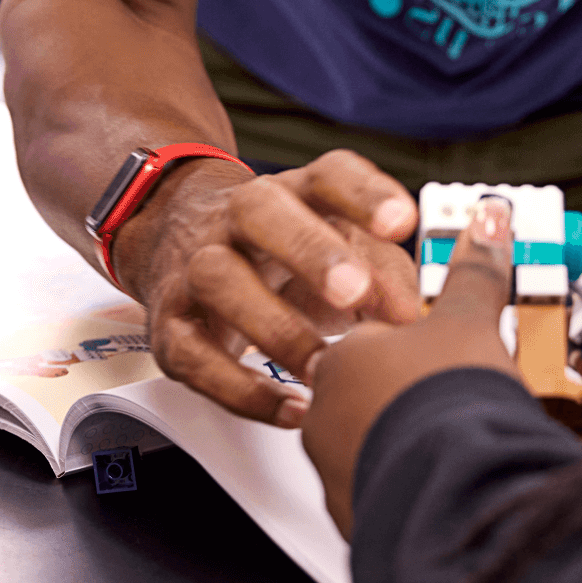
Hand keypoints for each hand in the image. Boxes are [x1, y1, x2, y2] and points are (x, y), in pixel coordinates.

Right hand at [112, 149, 420, 427]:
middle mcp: (237, 218)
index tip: (402, 223)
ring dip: (274, 326)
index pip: (328, 174)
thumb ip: (384, 274)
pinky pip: (194, 356)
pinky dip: (240, 389)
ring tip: (322, 367)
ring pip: (217, 278)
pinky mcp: (170, 325)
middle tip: (352, 292)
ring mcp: (196, 265)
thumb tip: (410, 317)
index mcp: (293, 192)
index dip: (364, 195)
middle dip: (309, 250)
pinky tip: (290, 407)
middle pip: (261, 210)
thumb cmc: (280, 253)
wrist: (177, 243)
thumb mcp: (341, 248)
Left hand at [303, 193, 524, 536]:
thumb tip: (487, 222)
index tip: (442, 355)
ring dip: (408, 444)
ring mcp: (336, 473)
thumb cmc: (446, 403)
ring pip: (372, 449)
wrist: (454, 493)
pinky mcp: (356, 521)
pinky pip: (381, 498)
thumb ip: (472, 274)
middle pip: (367, 396)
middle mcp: (324, 416)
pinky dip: (411, 489)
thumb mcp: (469, 322)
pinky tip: (444, 484)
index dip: (413, 345)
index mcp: (342, 358)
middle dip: (409, 397)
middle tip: (456, 399)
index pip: (369, 340)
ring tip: (456, 443)